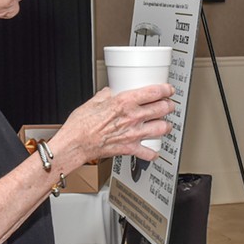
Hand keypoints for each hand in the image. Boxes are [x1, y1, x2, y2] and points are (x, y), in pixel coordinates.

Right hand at [58, 84, 174, 163]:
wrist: (75, 144)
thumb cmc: (81, 124)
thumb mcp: (94, 100)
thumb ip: (108, 94)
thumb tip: (113, 91)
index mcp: (124, 102)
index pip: (154, 92)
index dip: (165, 89)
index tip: (167, 90)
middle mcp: (133, 117)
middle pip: (162, 108)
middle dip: (168, 105)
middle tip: (167, 104)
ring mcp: (134, 134)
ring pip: (162, 128)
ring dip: (166, 125)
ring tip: (164, 123)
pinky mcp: (130, 148)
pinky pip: (149, 153)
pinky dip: (154, 153)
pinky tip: (153, 149)